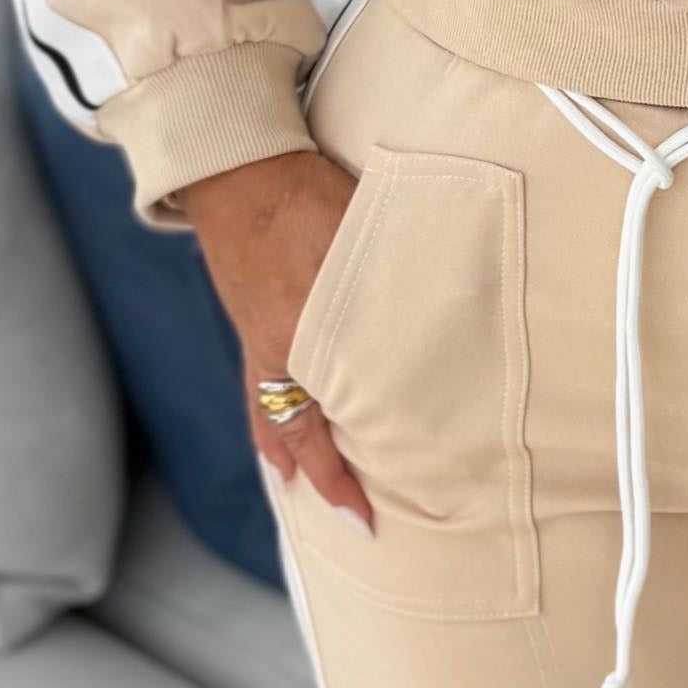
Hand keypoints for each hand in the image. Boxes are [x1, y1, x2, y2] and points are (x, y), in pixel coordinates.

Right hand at [178, 148, 375, 534]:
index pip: (325, 429)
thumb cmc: (308, 195)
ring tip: (298, 486)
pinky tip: (276, 431)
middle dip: (320, 478)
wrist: (239, 167)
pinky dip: (268, 417)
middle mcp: (278, 351)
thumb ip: (401, 285)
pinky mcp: (249, 321)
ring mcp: (258, 338)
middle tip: (347, 520)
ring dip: (287, 453)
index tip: (364, 517)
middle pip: (295, 433)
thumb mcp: (368, 238)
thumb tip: (449, 313)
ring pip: (269, 414)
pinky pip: (257, 386)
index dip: (341, 478)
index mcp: (310, 338)